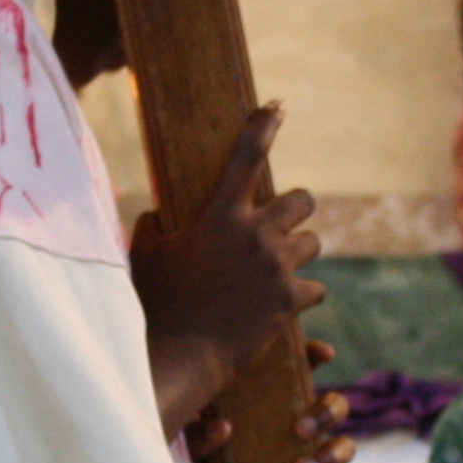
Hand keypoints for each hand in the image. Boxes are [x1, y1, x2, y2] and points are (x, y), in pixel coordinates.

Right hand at [136, 105, 322, 434]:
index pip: (246, 157)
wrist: (179, 356)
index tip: (277, 107)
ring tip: (277, 269)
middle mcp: (255, 234)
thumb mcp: (146, 257)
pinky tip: (285, 305)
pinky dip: (303, 295)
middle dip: (294, 211)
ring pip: (313, 243)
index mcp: (220, 216)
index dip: (263, 126)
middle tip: (280, 226)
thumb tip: (155, 215)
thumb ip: (152, 227)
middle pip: (303, 200)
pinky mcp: (290, 299)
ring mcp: (276, 267)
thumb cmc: (156, 306)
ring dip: (299, 253)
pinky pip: (316, 287)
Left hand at [197, 340, 355, 462]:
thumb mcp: (175, 453)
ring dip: (331, 455)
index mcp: (259, 409)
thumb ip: (193, 435)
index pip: (294, 373)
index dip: (313, 358)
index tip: (323, 353)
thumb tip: (225, 427)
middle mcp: (284, 436)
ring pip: (341, 451)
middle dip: (327, 412)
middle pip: (333, 407)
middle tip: (298, 429)